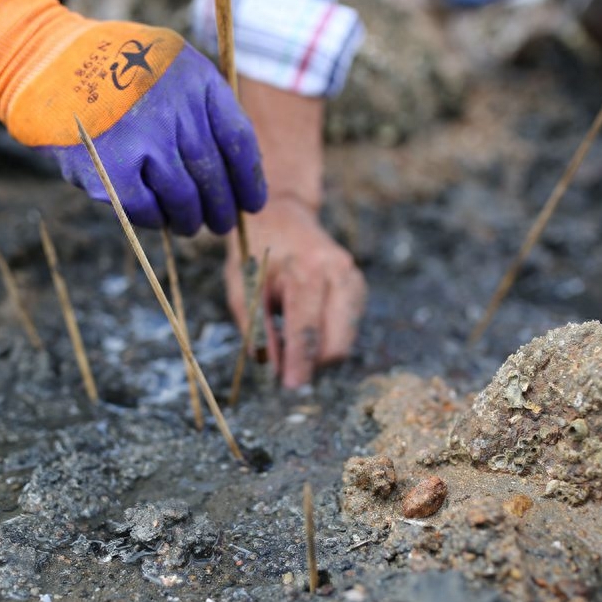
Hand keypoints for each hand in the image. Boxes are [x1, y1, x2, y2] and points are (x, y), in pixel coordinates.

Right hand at [0, 0, 265, 234]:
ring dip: (190, 220)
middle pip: (213, 176)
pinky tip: (157, 219)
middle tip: (222, 224)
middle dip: (222, 208)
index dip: (250, 180)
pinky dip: (155, 220)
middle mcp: (176, 111)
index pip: (239, 142)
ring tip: (189, 225)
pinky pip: (146, 210)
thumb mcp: (173, 67)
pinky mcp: (112, 172)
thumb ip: (205, 107)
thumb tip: (237, 173)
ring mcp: (145, 143)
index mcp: (197, 82)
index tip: (253, 203)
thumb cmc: (119, 72)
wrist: (50, 68)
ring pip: (184, 200)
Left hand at [225, 199, 366, 387]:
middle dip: (313, 363)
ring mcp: (353, 278)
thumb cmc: (256, 252)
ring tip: (293, 342)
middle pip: (336, 343)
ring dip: (321, 352)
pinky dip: (329, 337)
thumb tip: (273, 372)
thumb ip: (258, 331)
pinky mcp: (359, 286)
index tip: (290, 387)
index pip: (307, 330)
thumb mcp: (243, 289)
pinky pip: (348, 328)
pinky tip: (307, 324)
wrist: (280, 215)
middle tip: (288, 371)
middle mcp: (338, 272)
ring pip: (346, 340)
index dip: (299, 363)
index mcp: (307, 270)